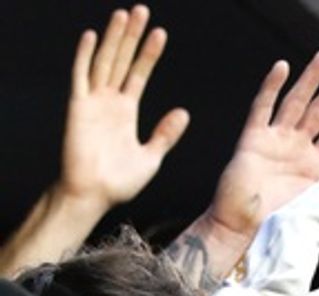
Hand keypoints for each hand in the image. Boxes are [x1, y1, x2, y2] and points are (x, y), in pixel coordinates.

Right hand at [57, 5, 188, 210]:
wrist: (94, 196)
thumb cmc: (119, 182)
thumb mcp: (152, 157)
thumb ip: (165, 134)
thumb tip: (183, 112)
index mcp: (126, 111)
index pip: (139, 73)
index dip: (149, 53)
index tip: (160, 34)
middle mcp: (108, 101)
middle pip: (122, 60)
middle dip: (131, 36)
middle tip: (141, 10)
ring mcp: (92, 102)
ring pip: (104, 62)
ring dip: (113, 38)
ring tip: (123, 15)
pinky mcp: (78, 108)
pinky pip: (80, 77)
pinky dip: (84, 56)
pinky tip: (91, 36)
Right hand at [206, 51, 318, 241]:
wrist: (244, 229)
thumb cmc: (281, 223)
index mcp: (316, 166)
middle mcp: (297, 149)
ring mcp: (274, 141)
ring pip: (296, 102)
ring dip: (310, 79)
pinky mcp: (252, 139)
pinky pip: (262, 107)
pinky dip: (271, 87)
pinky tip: (283, 68)